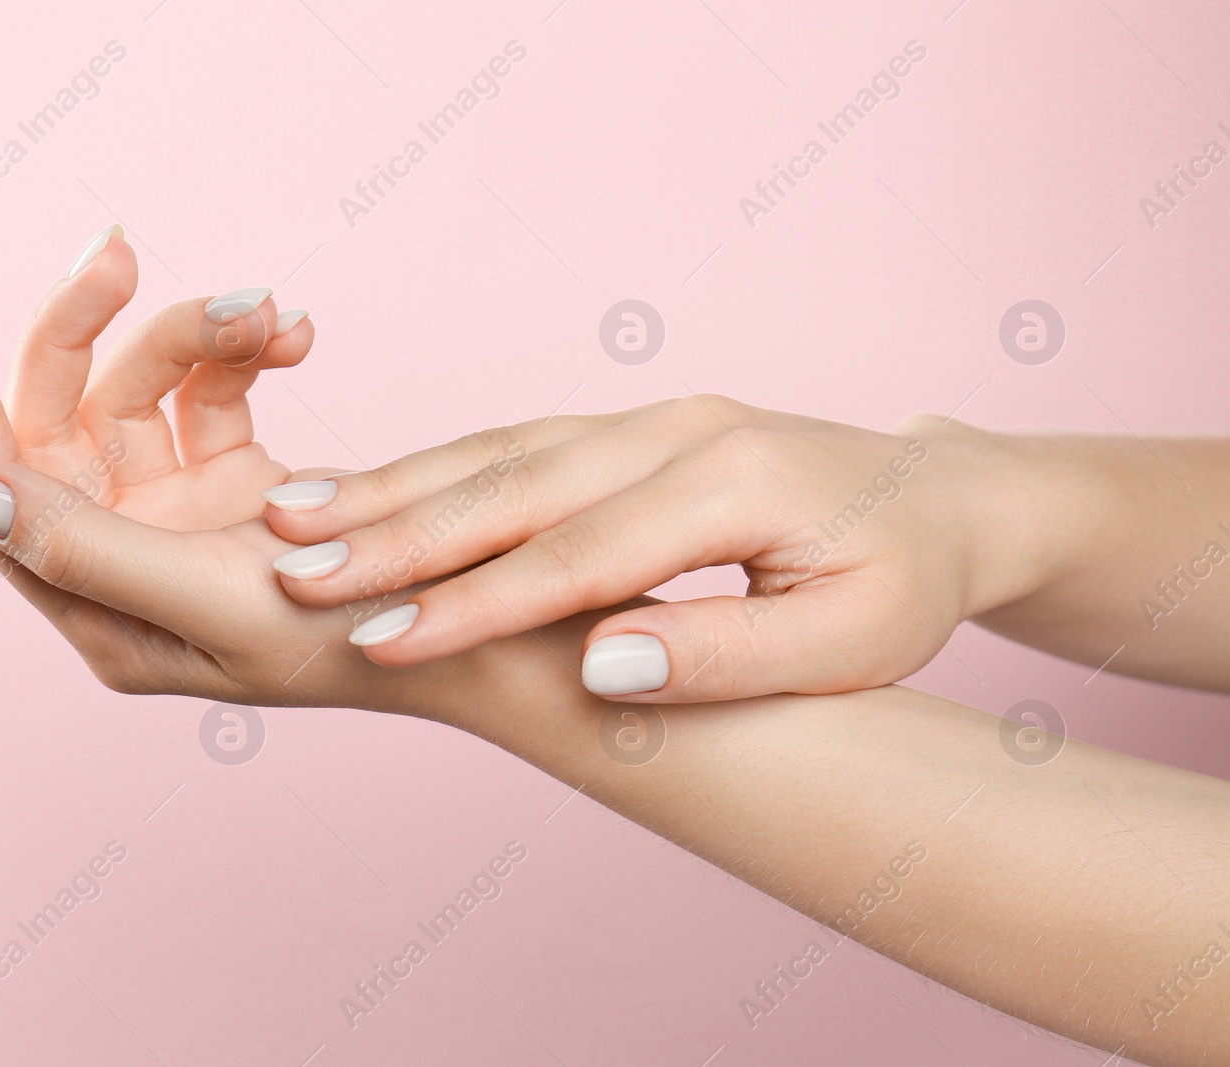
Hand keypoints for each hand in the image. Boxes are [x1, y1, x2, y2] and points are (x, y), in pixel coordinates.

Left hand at [0, 225, 576, 714]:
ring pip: (148, 386)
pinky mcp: (238, 478)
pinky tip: (295, 332)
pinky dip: (247, 351)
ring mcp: (180, 512)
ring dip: (201, 334)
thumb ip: (82, 547)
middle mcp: (124, 553)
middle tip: (119, 254)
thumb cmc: (340, 641)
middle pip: (64, 416)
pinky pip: (216, 387)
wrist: (465, 628)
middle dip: (88, 329)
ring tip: (271, 312)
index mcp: (94, 602)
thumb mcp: (206, 601)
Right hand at [260, 395, 1028, 702]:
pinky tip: (367, 492)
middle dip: (396, 531)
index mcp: (734, 480)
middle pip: (514, 484)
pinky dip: (434, 469)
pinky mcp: (628, 426)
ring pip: (499, 451)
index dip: (473, 604)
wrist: (939, 498)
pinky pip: (515, 443)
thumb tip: (600, 666)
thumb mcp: (852, 640)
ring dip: (394, 487)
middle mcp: (678, 428)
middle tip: (290, 568)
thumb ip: (726, 654)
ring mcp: (649, 416)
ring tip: (295, 518)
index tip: (380, 642)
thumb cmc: (903, 581)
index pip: (578, 556)